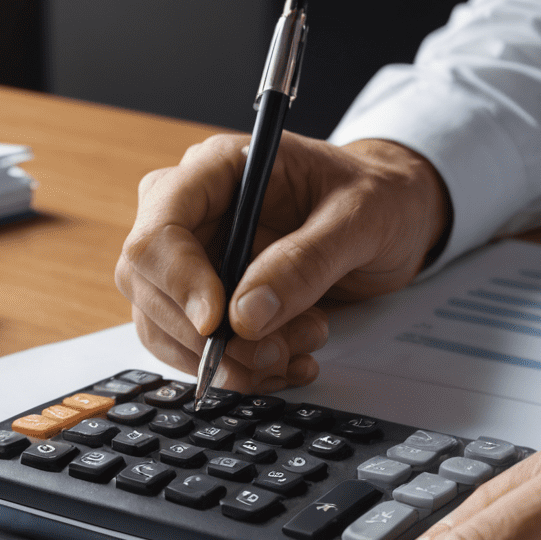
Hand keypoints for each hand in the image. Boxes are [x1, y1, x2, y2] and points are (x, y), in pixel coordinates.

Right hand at [115, 133, 449, 392]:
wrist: (395, 216)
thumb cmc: (378, 196)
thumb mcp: (360, 219)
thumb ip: (305, 263)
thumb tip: (244, 317)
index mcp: (217, 170)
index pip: (159, 227)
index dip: (178, 281)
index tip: (218, 325)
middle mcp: (193, 212)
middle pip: (146, 282)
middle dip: (205, 335)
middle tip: (272, 352)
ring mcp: (195, 258)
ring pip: (163, 325)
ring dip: (228, 359)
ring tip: (295, 351)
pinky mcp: (209, 299)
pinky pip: (194, 348)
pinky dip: (238, 369)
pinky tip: (287, 362)